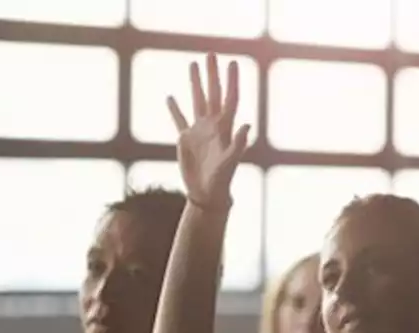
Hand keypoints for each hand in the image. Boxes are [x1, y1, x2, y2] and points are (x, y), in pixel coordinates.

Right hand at [167, 53, 250, 207]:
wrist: (207, 193)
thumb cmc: (221, 179)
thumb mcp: (231, 161)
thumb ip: (238, 143)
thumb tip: (247, 124)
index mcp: (225, 127)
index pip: (230, 98)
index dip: (231, 81)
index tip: (232, 62)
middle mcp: (213, 125)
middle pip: (213, 93)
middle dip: (212, 74)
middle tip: (211, 54)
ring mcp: (199, 131)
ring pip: (197, 100)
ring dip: (196, 83)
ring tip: (193, 65)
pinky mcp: (186, 139)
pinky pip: (180, 119)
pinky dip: (175, 109)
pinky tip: (171, 97)